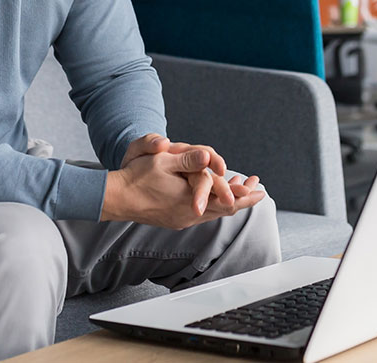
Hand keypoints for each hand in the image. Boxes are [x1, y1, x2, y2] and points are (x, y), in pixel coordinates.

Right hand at [104, 135, 264, 227]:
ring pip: (214, 213)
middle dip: (243, 199)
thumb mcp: (163, 162)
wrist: (116, 198)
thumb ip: (188, 160)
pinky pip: (203, 214)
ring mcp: (182, 220)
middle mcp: (190, 215)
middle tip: (258, 192)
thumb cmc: (137, 177)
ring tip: (240, 192)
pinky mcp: (175, 220)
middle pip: (225, 209)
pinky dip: (214, 204)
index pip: (228, 200)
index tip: (260, 189)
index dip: (245, 194)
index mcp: (191, 201)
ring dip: (228, 201)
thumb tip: (209, 156)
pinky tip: (214, 198)